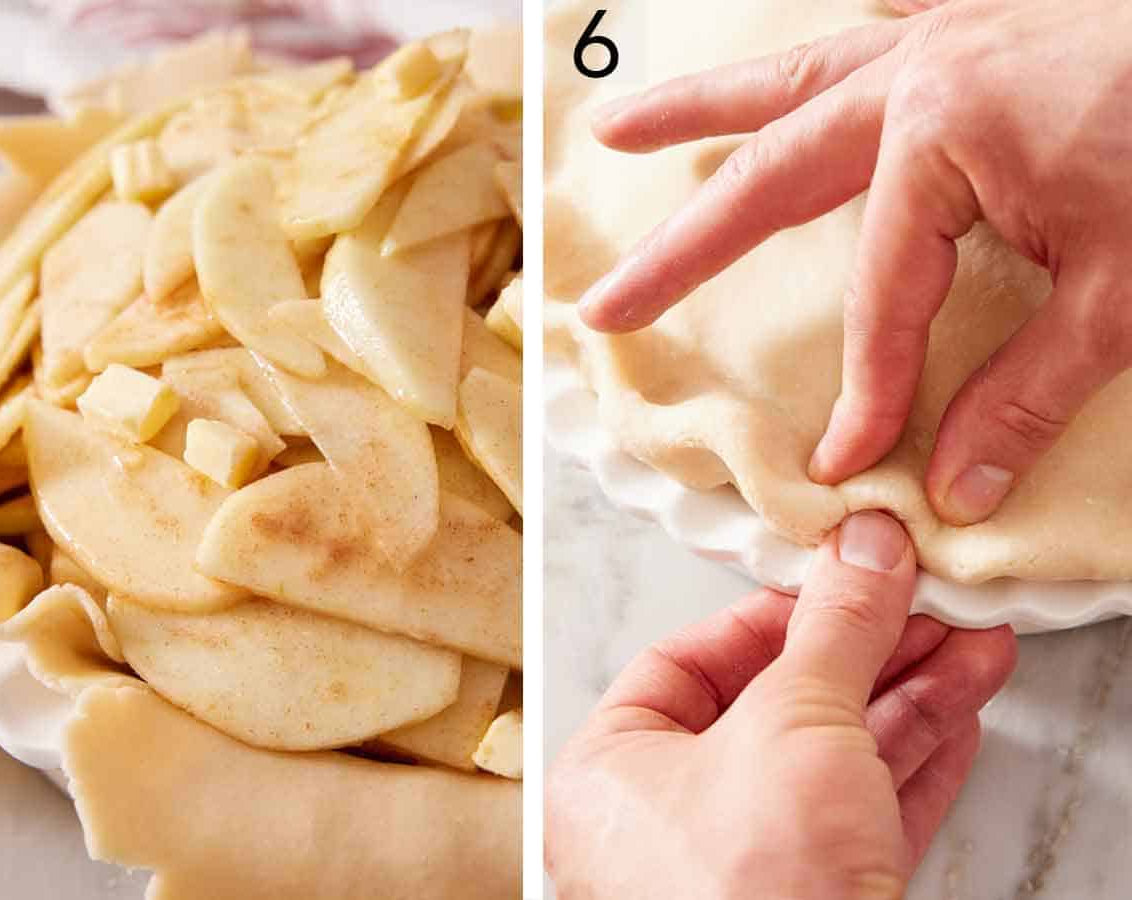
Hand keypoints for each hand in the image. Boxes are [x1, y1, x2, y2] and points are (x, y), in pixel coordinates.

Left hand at [545, 511, 1016, 899]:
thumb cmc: (753, 891)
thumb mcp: (796, 723)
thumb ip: (834, 629)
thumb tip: (864, 551)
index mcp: (611, 773)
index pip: (685, 663)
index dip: (768, 619)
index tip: (836, 587)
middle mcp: (664, 824)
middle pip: (774, 708)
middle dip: (864, 655)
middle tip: (922, 609)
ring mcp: (742, 869)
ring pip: (829, 760)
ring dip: (906, 701)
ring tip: (970, 650)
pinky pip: (860, 814)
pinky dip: (912, 764)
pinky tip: (957, 717)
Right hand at [578, 0, 1131, 524]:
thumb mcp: (1127, 292)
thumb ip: (1028, 393)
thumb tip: (951, 489)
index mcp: (941, 132)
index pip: (879, 292)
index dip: (864, 388)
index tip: (844, 463)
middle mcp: (916, 76)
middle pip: (767, 173)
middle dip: (678, 246)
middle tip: (603, 298)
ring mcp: (936, 41)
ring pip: (786, 78)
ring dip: (695, 111)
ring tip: (615, 130)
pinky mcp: (968, 31)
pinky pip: (863, 31)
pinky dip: (805, 55)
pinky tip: (771, 72)